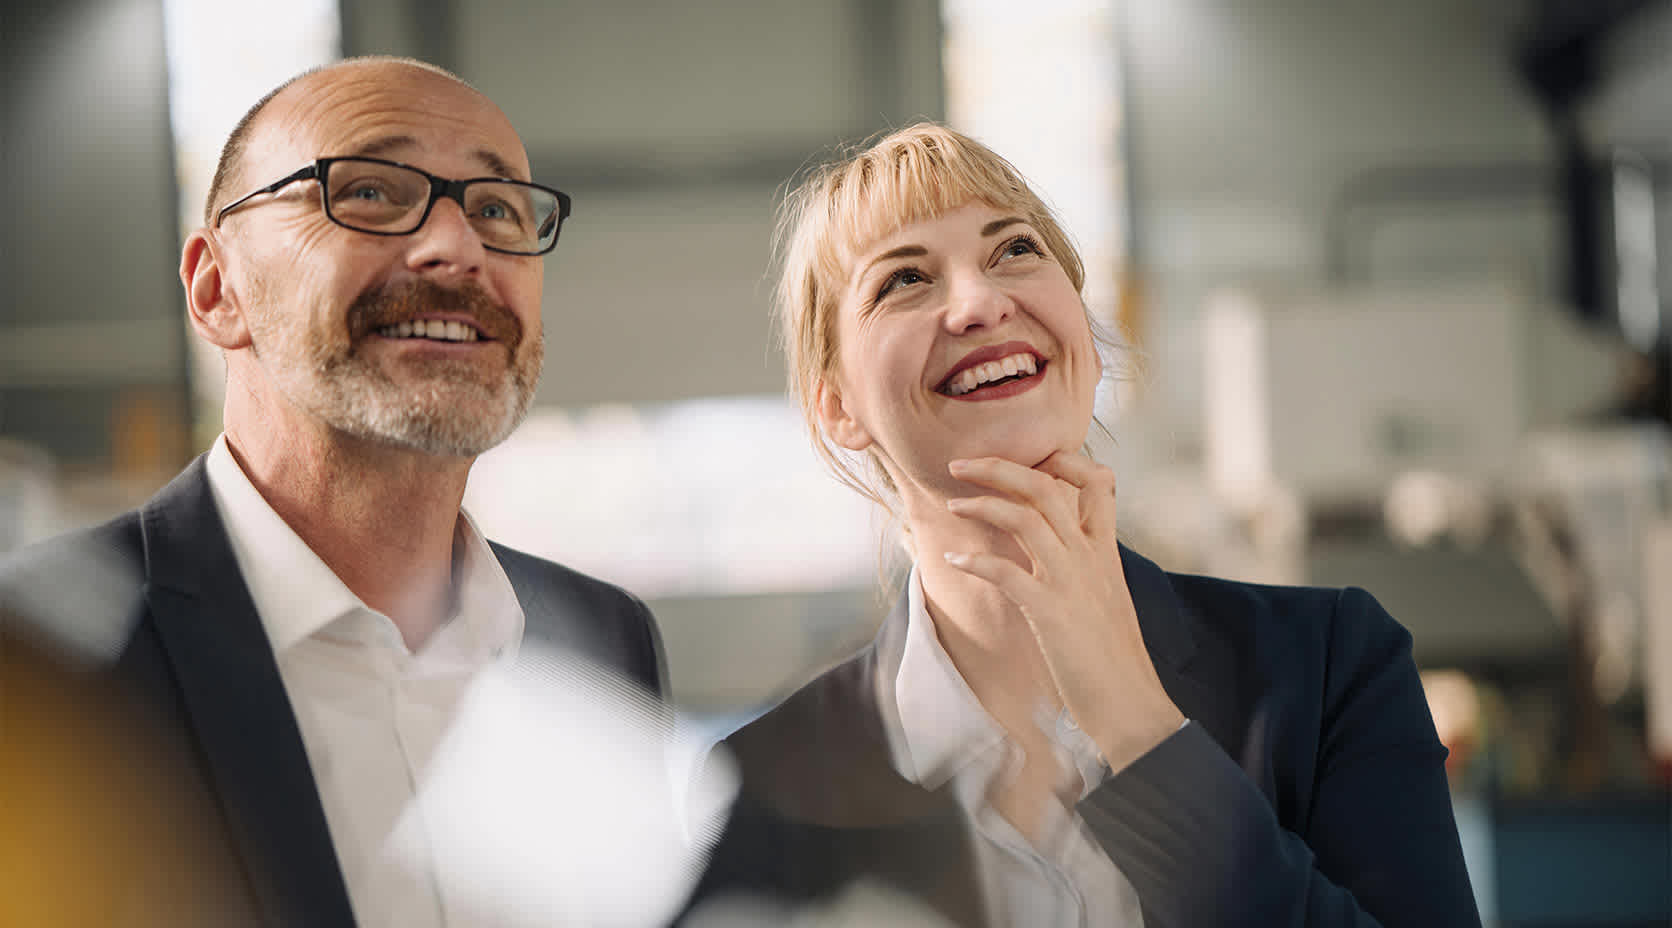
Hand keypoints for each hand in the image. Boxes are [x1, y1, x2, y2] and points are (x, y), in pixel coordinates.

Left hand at [943, 452, 1183, 772]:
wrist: (1130, 703)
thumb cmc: (1113, 658)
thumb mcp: (1106, 600)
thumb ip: (1085, 570)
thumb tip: (1055, 557)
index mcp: (1106, 552)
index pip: (1098, 482)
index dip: (1065, 460)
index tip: (1033, 457)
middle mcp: (1090, 557)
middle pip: (1047, 487)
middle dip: (1000, 467)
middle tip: (961, 463)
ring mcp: (1071, 581)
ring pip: (1026, 517)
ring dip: (982, 504)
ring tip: (952, 504)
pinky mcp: (1051, 611)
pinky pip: (1006, 571)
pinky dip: (975, 561)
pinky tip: (953, 561)